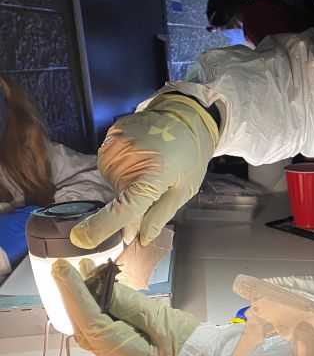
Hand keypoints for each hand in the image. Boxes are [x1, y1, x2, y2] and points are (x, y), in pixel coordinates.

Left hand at [52, 259, 199, 355]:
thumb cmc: (192, 351)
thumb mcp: (163, 321)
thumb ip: (131, 304)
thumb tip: (106, 289)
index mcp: (121, 350)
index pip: (89, 317)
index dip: (74, 292)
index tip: (63, 270)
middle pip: (84, 322)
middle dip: (73, 294)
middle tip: (66, 267)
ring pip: (91, 325)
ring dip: (84, 300)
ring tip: (82, 273)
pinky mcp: (123, 351)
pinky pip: (102, 328)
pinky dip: (96, 309)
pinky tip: (99, 294)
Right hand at [70, 94, 217, 248]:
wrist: (186, 116)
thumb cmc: (190, 155)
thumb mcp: (183, 190)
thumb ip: (159, 215)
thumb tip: (141, 238)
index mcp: (151, 177)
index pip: (122, 209)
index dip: (101, 227)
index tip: (81, 239)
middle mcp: (128, 162)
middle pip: (120, 197)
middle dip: (134, 199)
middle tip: (155, 182)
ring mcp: (116, 146)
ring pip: (114, 181)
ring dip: (128, 181)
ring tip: (149, 164)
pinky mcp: (110, 136)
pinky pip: (109, 164)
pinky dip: (122, 165)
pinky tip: (140, 154)